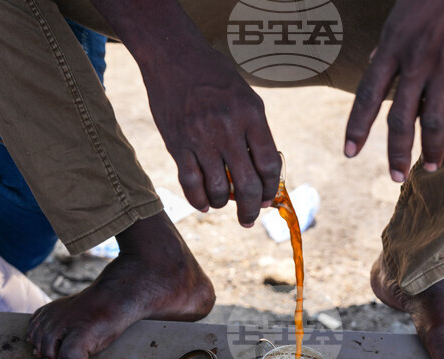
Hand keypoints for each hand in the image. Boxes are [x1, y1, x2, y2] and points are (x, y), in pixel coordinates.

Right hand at [141, 46, 280, 226]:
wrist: (173, 55)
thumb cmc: (214, 75)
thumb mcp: (245, 96)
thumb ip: (255, 131)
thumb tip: (263, 172)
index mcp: (251, 114)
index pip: (269, 164)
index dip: (270, 188)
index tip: (267, 199)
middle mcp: (228, 128)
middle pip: (246, 184)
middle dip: (250, 209)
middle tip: (249, 218)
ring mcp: (200, 137)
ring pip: (218, 189)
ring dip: (223, 204)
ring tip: (223, 203)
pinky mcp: (177, 143)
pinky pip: (190, 183)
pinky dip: (198, 200)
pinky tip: (204, 204)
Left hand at [344, 0, 443, 181]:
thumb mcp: (403, 11)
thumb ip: (390, 42)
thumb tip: (375, 61)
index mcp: (393, 45)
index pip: (367, 95)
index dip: (356, 127)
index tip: (349, 153)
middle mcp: (415, 60)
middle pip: (400, 119)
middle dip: (397, 153)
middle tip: (395, 177)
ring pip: (434, 120)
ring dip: (433, 149)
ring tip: (433, 166)